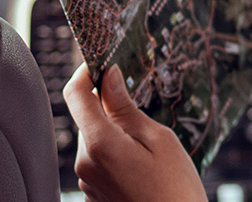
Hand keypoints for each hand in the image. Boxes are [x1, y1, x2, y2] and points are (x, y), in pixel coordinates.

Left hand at [63, 65, 206, 201]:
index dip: (87, 73)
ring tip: (149, 150)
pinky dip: (117, 155)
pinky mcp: (95, 195)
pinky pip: (100, 163)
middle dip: (109, 108)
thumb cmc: (175, 192)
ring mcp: (88, 182)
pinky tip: (143, 168)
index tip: (103, 64)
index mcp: (99, 143)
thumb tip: (109, 78)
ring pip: (95, 141)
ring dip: (115, 134)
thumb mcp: (159, 140)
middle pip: (87, 118)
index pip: (75, 94)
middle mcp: (85, 163)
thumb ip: (127, 108)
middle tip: (142, 112)